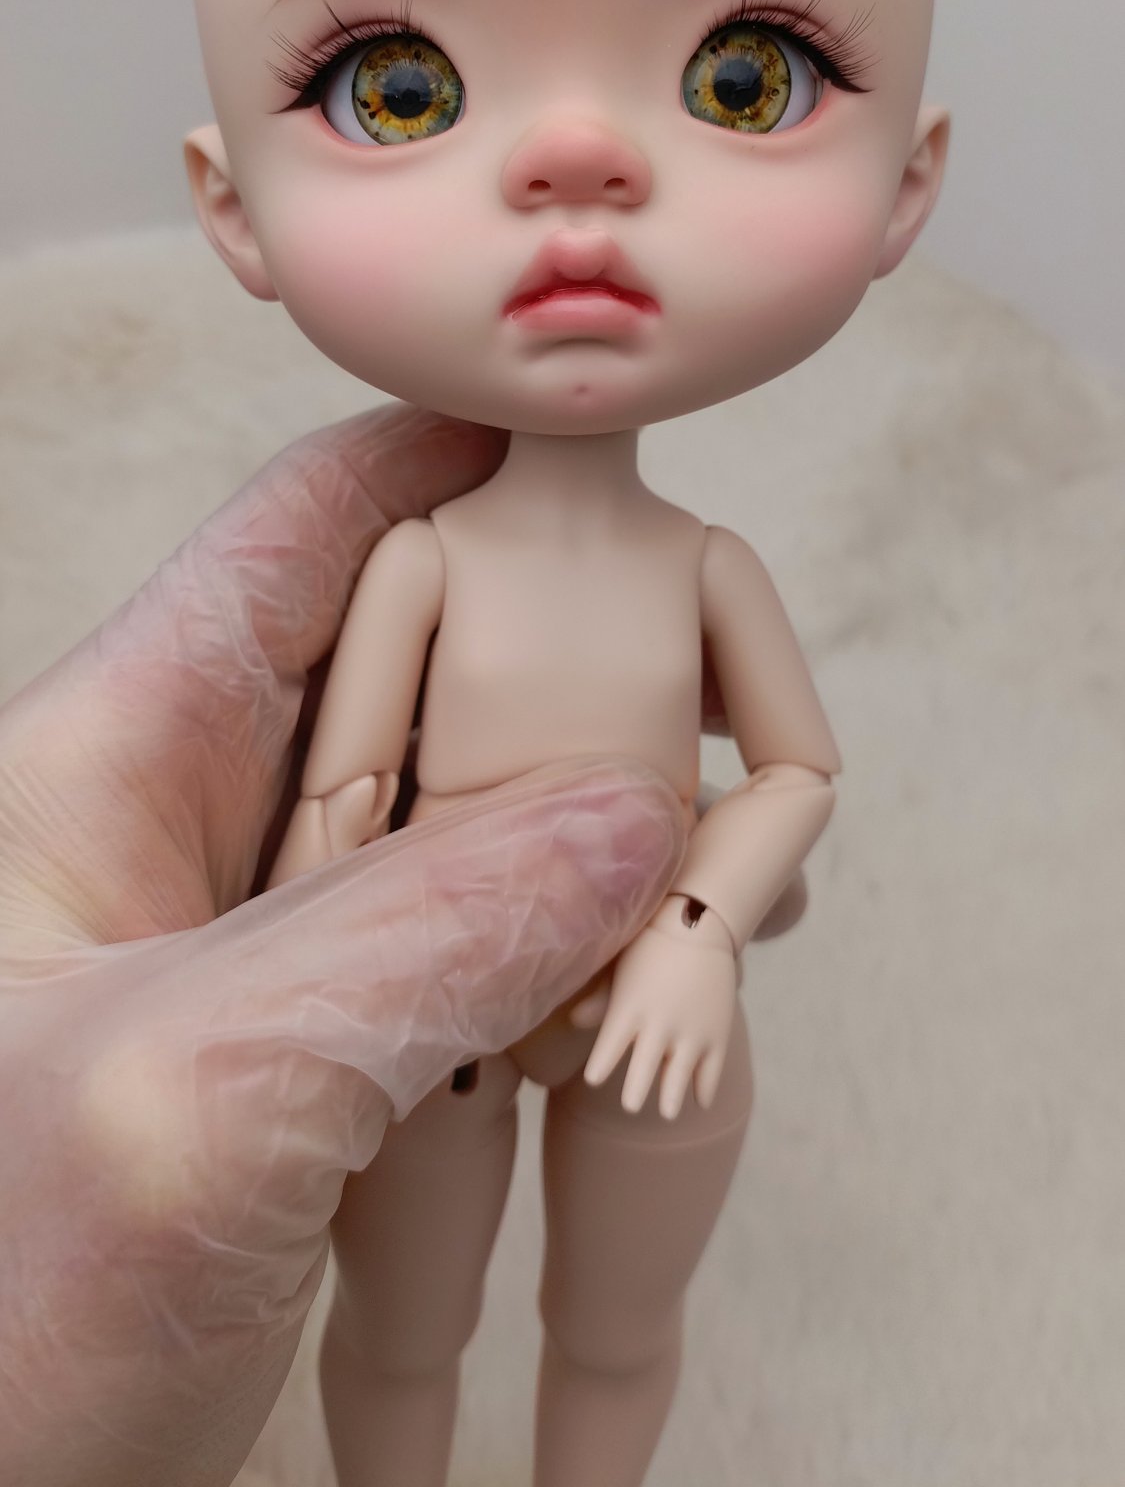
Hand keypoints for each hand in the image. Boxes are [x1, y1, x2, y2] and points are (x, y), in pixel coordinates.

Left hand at [0, 402, 684, 1486]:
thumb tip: (622, 821)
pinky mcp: (299, 1055)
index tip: (608, 447)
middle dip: (559, 661)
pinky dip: (555, 955)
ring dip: (576, 828)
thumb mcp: (196, 1095)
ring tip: (711, 852)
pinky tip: (638, 986)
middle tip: (708, 689)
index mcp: (113, 758)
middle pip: (405, 664)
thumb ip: (417, 935)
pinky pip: (453, 954)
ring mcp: (249, 941)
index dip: (454, 458)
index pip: (305, 530)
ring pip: (447, 817)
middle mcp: (188, 825)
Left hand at [578, 894, 737, 1119]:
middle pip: (639, 1078)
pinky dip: (703, 1091)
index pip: (606, 1054)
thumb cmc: (651, 946)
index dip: (599, 1070)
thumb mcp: (621, 970)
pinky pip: (709, 1076)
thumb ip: (600, 1000)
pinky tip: (698, 1099)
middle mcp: (657, 1028)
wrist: (699, 924)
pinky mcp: (716, 1036)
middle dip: (633, 1095)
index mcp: (627, 1011)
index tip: (594, 1079)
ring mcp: (689, 1035)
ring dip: (669, 1101)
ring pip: (675, 1084)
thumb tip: (573, 1021)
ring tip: (666, 1111)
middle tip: (630, 1105)